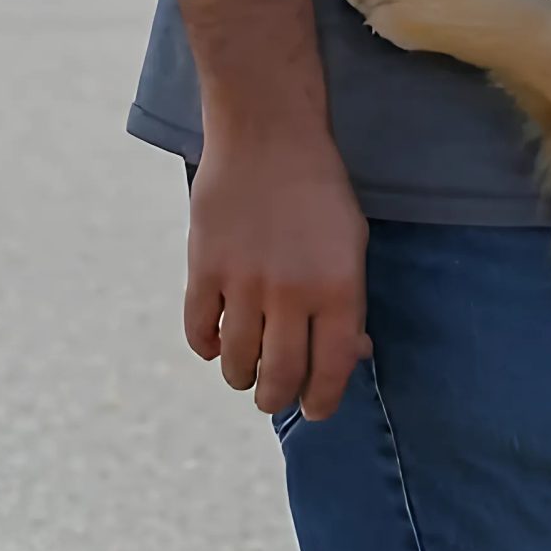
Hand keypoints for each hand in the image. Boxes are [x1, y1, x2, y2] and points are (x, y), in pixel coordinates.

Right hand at [184, 130, 370, 421]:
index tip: (315, 411)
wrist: (268, 138)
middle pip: (280, 375)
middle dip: (277, 398)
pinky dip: (207, 347)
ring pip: (236, 362)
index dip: (322, 400)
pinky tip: (216, 345)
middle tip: (275, 399)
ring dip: (241, 377)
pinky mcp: (203, 270)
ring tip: (247, 374)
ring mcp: (243, 284)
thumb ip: (349, 302)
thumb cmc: (319, 193)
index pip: (331, 368)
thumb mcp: (352, 245)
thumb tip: (351, 354)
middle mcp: (292, 293)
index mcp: (339, 289)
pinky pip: (199, 331)